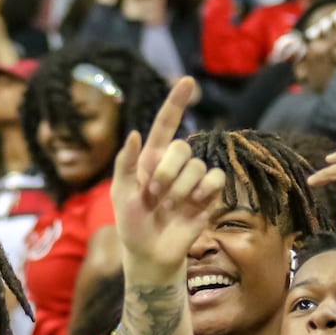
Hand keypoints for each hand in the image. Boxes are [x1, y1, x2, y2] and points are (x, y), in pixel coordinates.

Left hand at [111, 76, 227, 274]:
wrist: (150, 253)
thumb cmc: (131, 223)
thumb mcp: (120, 193)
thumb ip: (125, 164)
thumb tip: (134, 134)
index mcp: (151, 159)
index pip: (165, 124)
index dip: (176, 103)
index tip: (187, 81)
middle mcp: (174, 164)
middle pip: (181, 148)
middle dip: (167, 173)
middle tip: (155, 194)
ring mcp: (193, 179)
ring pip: (197, 165)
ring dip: (181, 189)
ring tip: (170, 206)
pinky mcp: (210, 194)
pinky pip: (215, 178)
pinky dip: (204, 191)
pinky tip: (193, 204)